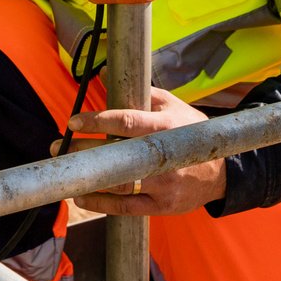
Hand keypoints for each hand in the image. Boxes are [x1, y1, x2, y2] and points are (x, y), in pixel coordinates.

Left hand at [66, 88, 228, 216]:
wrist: (222, 173)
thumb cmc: (191, 133)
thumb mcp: (174, 106)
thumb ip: (142, 92)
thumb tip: (106, 73)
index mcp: (166, 127)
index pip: (127, 122)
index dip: (98, 121)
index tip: (74, 121)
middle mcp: (164, 157)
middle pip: (116, 155)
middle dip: (82, 151)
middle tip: (59, 147)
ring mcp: (163, 184)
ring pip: (118, 183)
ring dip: (87, 178)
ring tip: (64, 171)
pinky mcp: (161, 206)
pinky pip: (124, 207)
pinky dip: (100, 203)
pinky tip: (81, 196)